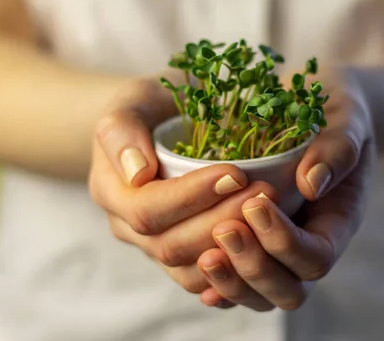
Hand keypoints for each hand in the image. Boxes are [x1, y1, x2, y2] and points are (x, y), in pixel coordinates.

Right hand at [88, 75, 280, 293]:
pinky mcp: (182, 257)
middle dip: (222, 221)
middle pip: (171, 246)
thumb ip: (124, 130)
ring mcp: (154, 247)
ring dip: (234, 249)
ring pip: (190, 271)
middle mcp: (128, 227)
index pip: (148, 210)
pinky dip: (235, 271)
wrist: (162, 123)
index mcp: (112, 192)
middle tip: (266, 193)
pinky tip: (265, 249)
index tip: (236, 174)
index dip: (192, 197)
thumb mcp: (133, 102)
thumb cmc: (151, 107)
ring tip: (272, 214)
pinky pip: (205, 280)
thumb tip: (137, 172)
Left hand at [196, 68, 373, 309]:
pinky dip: (215, 283)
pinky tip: (195, 266)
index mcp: (337, 222)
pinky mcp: (251, 245)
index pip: (316, 257)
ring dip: (231, 281)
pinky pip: (235, 282)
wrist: (314, 108)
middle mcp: (308, 245)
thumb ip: (339, 147)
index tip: (255, 203)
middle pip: (287, 291)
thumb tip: (311, 183)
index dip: (284, 241)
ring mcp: (278, 251)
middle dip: (254, 267)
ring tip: (204, 255)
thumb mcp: (347, 117)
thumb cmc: (335, 110)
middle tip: (225, 229)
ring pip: (257, 295)